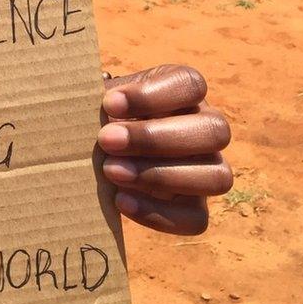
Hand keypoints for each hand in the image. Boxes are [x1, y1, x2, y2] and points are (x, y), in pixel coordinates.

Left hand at [98, 64, 231, 234]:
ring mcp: (209, 169)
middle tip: (106, 140)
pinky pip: (196, 219)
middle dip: (155, 138)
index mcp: (184, 91)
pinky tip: (120, 200)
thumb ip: (98, 95)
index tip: (109, 103)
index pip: (190, 84)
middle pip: (214, 130)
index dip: (151, 95)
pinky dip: (157, 212)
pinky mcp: (197, 208)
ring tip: (111, 171)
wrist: (102, 150)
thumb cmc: (104, 115)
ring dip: (160, 175)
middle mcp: (207, 128)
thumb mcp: (102, 98)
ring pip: (218, 177)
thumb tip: (84, 95)